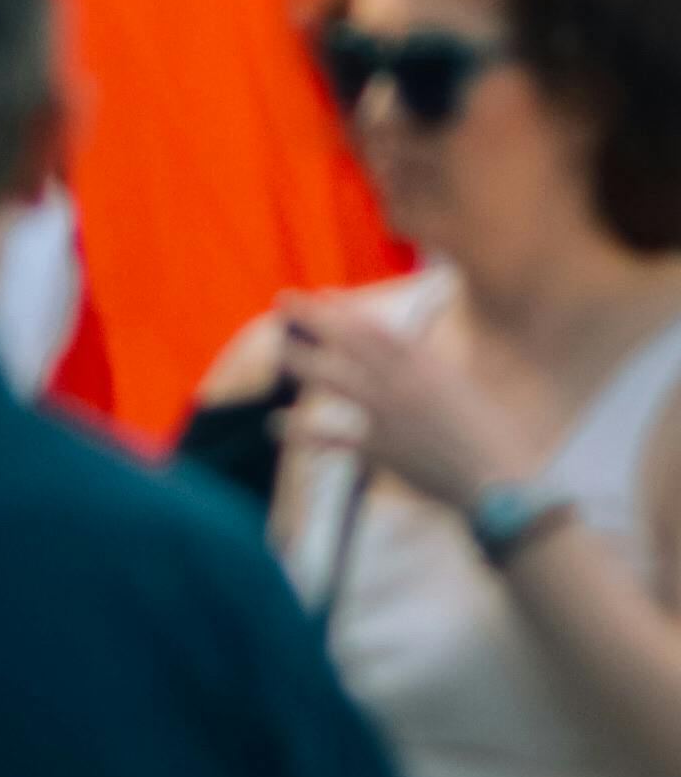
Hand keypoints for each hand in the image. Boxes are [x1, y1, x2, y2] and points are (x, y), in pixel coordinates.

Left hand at [281, 295, 521, 513]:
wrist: (498, 482)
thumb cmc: (485, 432)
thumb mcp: (457, 385)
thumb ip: (425, 364)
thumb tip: (400, 346)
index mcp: (423, 364)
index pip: (374, 328)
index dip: (343, 308)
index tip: (320, 294)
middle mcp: (401, 383)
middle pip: (346, 342)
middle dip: (311, 318)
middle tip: (282, 300)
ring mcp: (388, 416)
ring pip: (334, 381)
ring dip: (302, 364)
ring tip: (278, 353)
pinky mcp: (381, 451)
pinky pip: (335, 439)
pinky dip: (305, 434)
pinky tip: (278, 424)